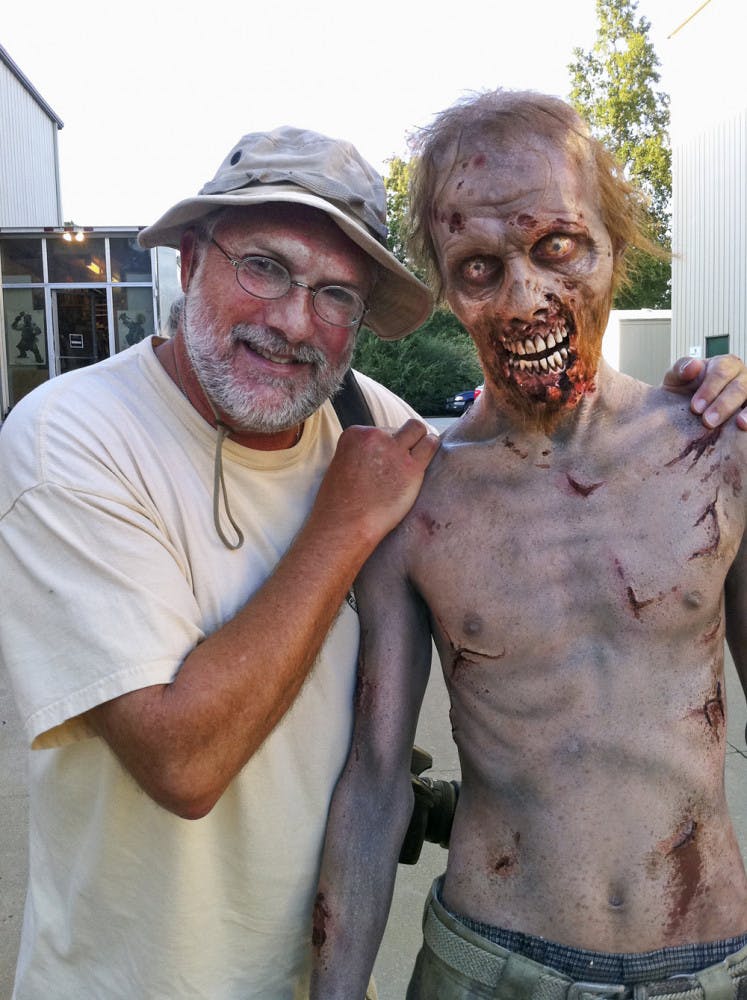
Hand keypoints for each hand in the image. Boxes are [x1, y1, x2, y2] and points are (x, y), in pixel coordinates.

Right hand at [316, 419, 439, 543]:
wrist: (345, 524)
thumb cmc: (340, 504)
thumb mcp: (341, 465)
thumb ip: (360, 453)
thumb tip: (379, 454)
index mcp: (355, 434)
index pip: (382, 429)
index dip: (386, 445)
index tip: (385, 461)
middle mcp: (375, 436)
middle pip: (400, 428)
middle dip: (403, 442)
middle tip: (402, 462)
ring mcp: (394, 450)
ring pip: (418, 430)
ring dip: (420, 441)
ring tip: (418, 458)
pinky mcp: (412, 467)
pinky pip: (431, 445)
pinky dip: (431, 449)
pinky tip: (427, 461)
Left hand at [663, 355, 746, 429]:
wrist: (684, 412)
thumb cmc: (684, 391)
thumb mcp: (676, 379)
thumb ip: (681, 369)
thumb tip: (694, 366)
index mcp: (724, 364)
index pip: (721, 372)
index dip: (709, 389)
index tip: (696, 408)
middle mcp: (742, 376)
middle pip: (739, 387)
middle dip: (723, 405)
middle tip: (708, 421)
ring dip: (745, 413)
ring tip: (739, 425)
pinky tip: (744, 426)